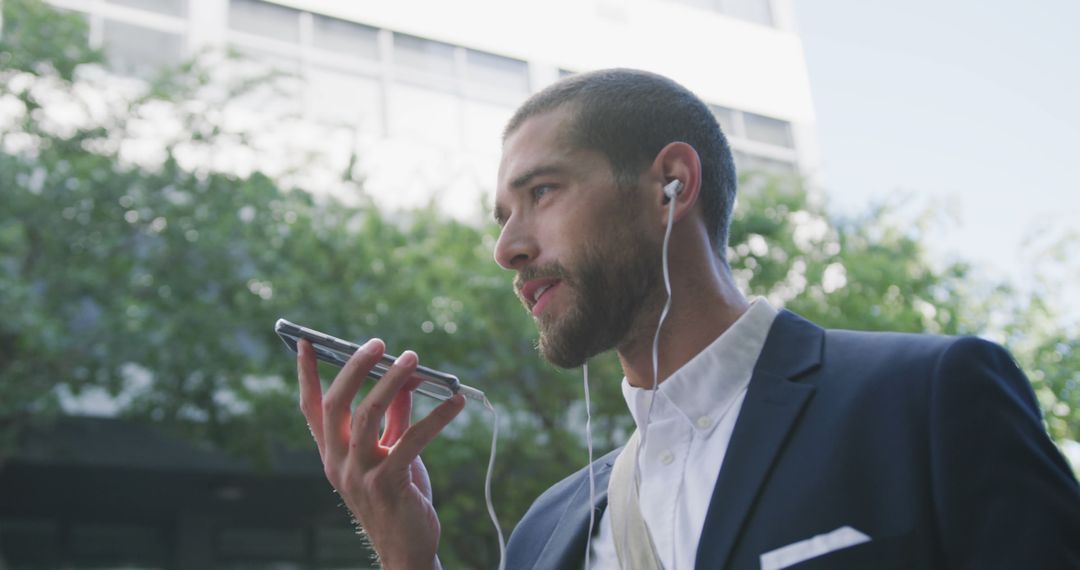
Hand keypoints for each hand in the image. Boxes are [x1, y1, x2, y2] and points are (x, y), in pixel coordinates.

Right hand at [297, 338, 465, 569]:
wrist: (406, 548)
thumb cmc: (398, 496)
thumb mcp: (390, 453)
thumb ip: (394, 417)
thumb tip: (406, 378)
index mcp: (333, 454)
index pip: (311, 408)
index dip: (306, 374)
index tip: (305, 341)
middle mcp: (338, 462)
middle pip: (337, 404)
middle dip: (355, 368)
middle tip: (378, 343)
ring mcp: (359, 475)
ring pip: (368, 415)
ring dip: (392, 382)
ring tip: (413, 359)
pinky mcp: (387, 484)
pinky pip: (412, 440)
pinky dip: (436, 416)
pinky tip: (457, 401)